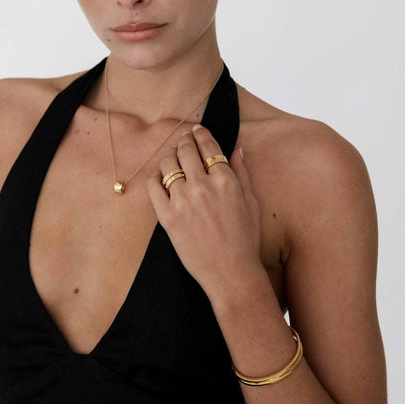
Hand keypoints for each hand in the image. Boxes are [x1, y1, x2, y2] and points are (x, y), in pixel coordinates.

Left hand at [147, 125, 261, 298]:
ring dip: (169, 157)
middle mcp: (203, 186)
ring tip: (172, 159)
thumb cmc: (245, 239)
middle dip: (184, 141)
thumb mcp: (251, 202)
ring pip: (167, 164)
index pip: (208, 145)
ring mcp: (183, 201)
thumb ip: (242, 173)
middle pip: (185, 150)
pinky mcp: (167, 216)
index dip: (201, 133)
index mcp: (225, 180)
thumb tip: (236, 150)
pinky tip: (161, 179)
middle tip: (183, 140)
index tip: (196, 130)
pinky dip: (156, 178)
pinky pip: (153, 186)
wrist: (231, 273)